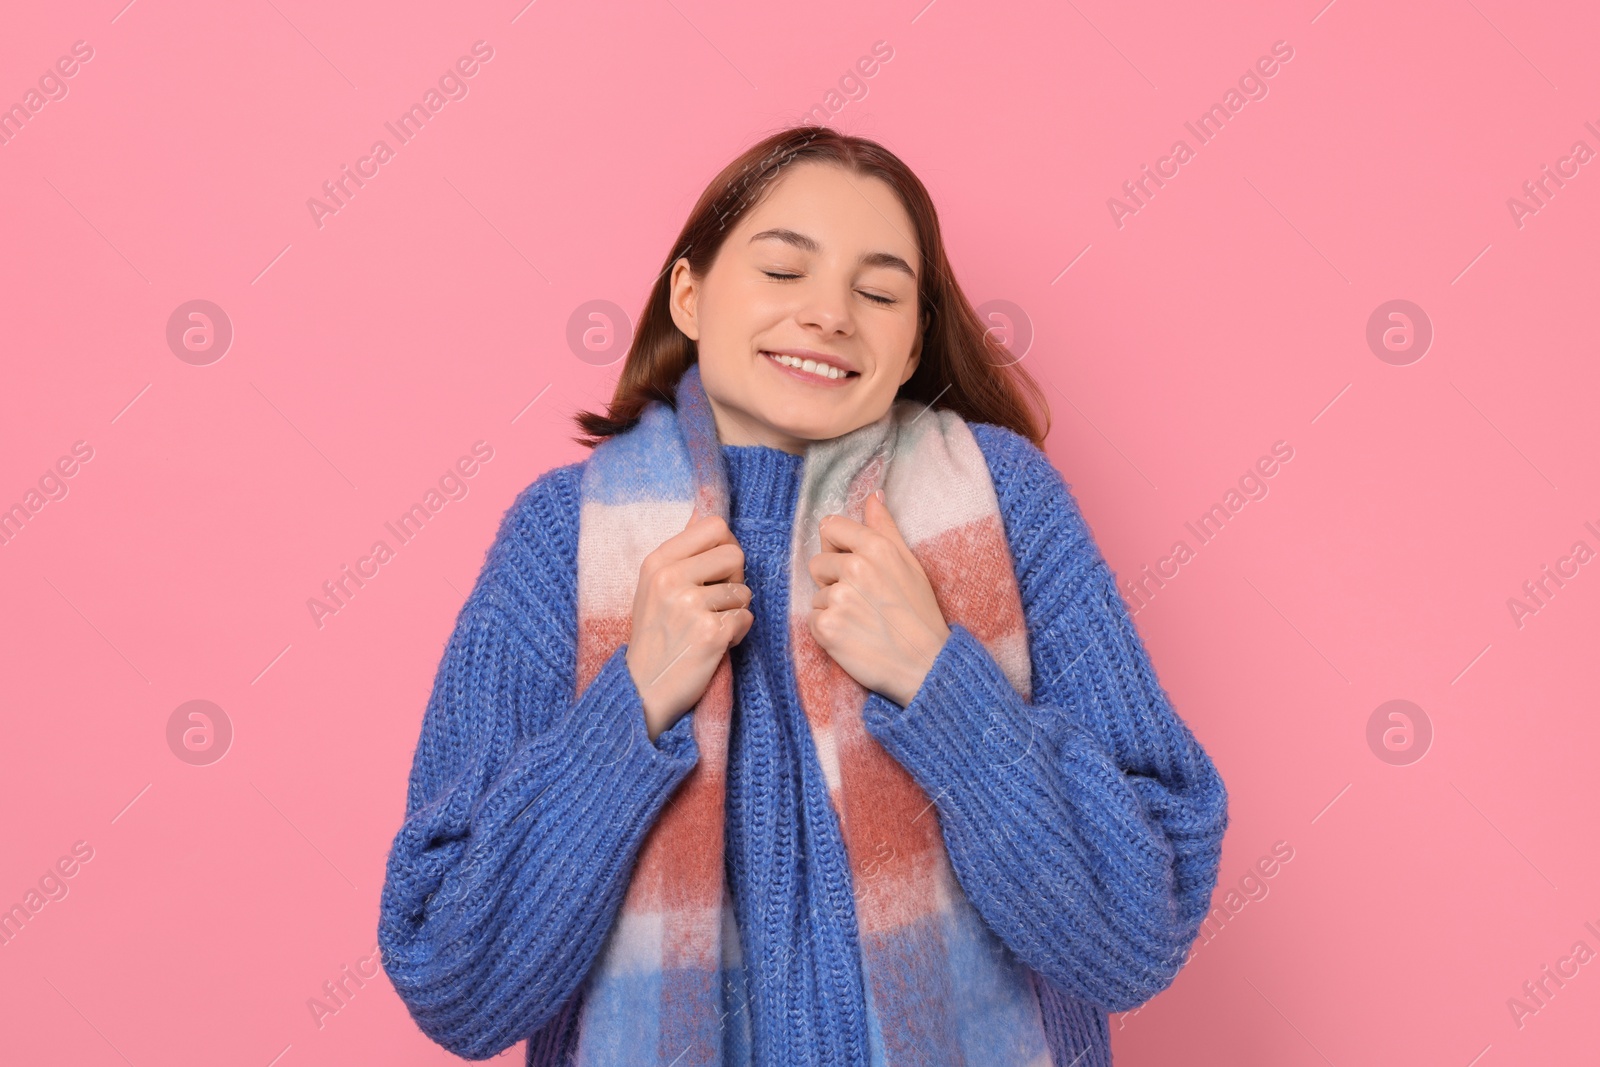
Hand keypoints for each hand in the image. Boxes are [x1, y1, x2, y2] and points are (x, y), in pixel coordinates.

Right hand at [625, 514, 752, 741]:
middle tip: (716, 602)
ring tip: (709, 627)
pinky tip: (715, 644)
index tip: (717, 569)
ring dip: (735, 611)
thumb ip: (681, 554)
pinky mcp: (709, 633)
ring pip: (744, 591)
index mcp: (657, 562)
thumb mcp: (654, 586)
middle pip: (735, 554)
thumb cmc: (655, 635)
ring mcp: (689, 606)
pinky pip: (746, 619)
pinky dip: (737, 634)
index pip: (714, 525)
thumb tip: (705, 516)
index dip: (726, 545)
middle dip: (735, 579)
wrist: (642, 688)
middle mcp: (670, 578)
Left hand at [807, 489, 951, 707]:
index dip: (837, 545)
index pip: (831, 526)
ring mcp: (839, 598)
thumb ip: (885, 528)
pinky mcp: (826, 627)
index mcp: (876, 548)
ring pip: (816, 594)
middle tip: (862, 601)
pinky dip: (828, 631)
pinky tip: (852, 637)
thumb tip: (873, 496)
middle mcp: (855, 568)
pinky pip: (812, 620)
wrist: (924, 665)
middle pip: (818, 562)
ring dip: (832, 608)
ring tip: (862, 622)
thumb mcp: (910, 564)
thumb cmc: (919, 614)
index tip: (849, 563)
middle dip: (833, 580)